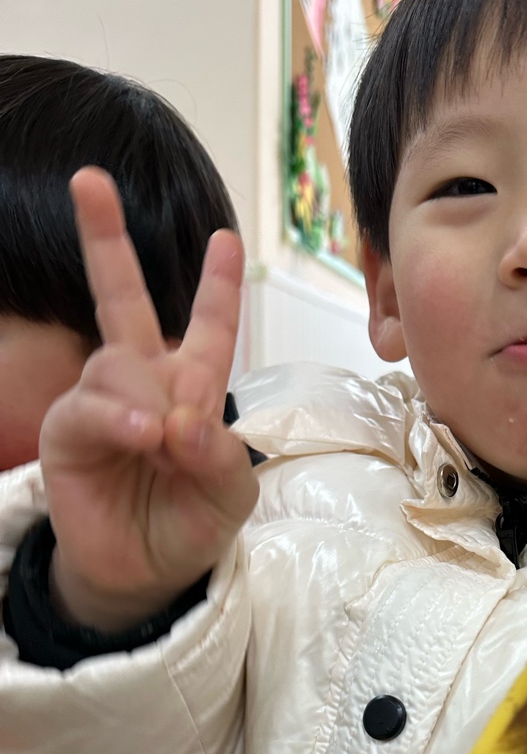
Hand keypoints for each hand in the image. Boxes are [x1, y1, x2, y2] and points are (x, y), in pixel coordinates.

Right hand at [40, 167, 257, 630]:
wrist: (147, 574)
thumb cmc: (191, 524)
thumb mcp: (230, 494)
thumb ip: (222, 454)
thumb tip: (184, 419)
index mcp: (192, 387)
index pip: (206, 329)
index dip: (215, 287)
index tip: (225, 239)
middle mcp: (143, 382)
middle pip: (122, 299)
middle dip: (105, 239)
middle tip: (88, 179)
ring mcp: (102, 402)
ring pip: (120, 363)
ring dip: (148, 398)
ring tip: (162, 444)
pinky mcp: (69, 431)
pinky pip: (92, 406)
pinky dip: (120, 418)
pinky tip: (141, 437)